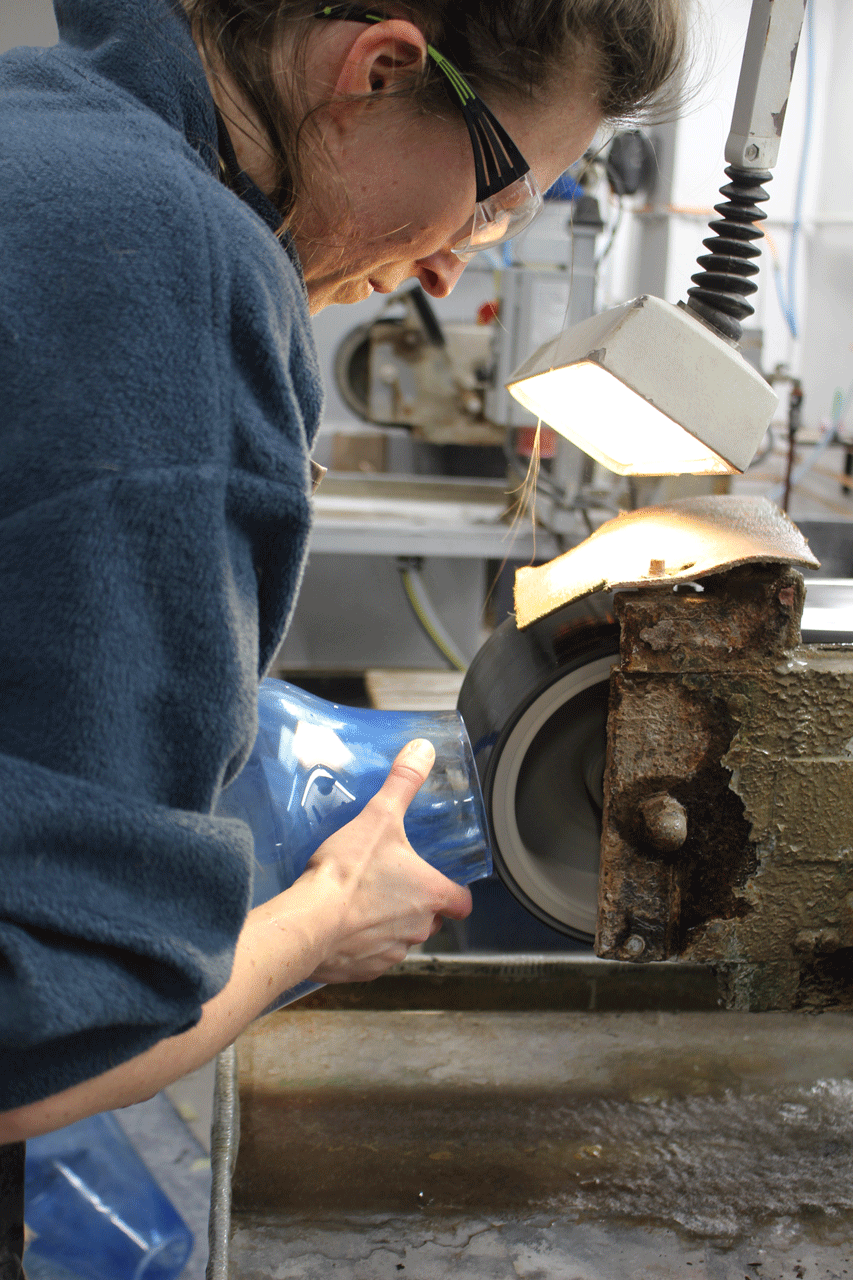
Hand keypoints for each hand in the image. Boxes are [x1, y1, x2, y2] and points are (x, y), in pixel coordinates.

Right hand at [304, 738, 472, 982]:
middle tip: (392, 883)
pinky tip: (344, 924)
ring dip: (389, 924)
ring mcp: (391, 953)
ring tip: (364, 901)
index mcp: (431, 895)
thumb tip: (423, 750)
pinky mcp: (365, 970)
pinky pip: (372, 958)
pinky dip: (363, 944)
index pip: (461, 903)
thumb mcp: (379, 816)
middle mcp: (418, 928)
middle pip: (430, 920)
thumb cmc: (347, 873)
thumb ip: (403, 783)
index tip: (442, 885)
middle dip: (416, 905)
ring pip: (401, 939)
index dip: (454, 893)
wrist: (309, 922)